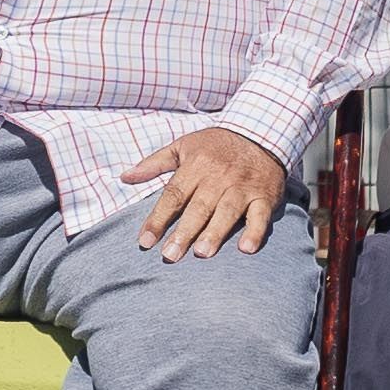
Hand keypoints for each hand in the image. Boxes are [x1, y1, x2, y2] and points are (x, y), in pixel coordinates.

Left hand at [121, 127, 286, 262]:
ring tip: (202, 253)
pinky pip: (261, 216)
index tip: (144, 241)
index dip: (158, 219)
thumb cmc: (215, 146)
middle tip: (170, 256)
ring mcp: (243, 187)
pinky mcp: (265, 196)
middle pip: (199, 208)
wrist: (261, 133)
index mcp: (196, 165)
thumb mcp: (183, 146)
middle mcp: (219, 177)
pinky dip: (255, 232)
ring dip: (215, 233)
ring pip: (227, 211)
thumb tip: (124, 177)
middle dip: (184, 232)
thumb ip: (153, 164)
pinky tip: (246, 249)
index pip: (173, 195)